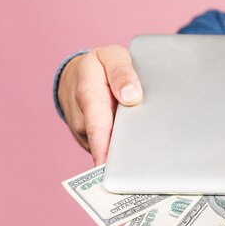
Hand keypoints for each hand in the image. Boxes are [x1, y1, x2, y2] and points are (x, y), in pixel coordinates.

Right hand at [58, 45, 142, 164]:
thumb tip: (132, 96)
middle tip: (143, 169)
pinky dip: (124, 149)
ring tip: (148, 158)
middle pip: (105, 143)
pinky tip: (140, 149)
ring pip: (108, 149)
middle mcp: (83, 119)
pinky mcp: (93, 142)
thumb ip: (122, 72)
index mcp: (88, 94)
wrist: (76, 75)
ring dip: (126, 153)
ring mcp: (86, 134)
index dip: (105, 148)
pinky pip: (109, 149)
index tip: (113, 165)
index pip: (97, 125)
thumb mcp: (111, 56)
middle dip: (122, 156)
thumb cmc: (100, 65)